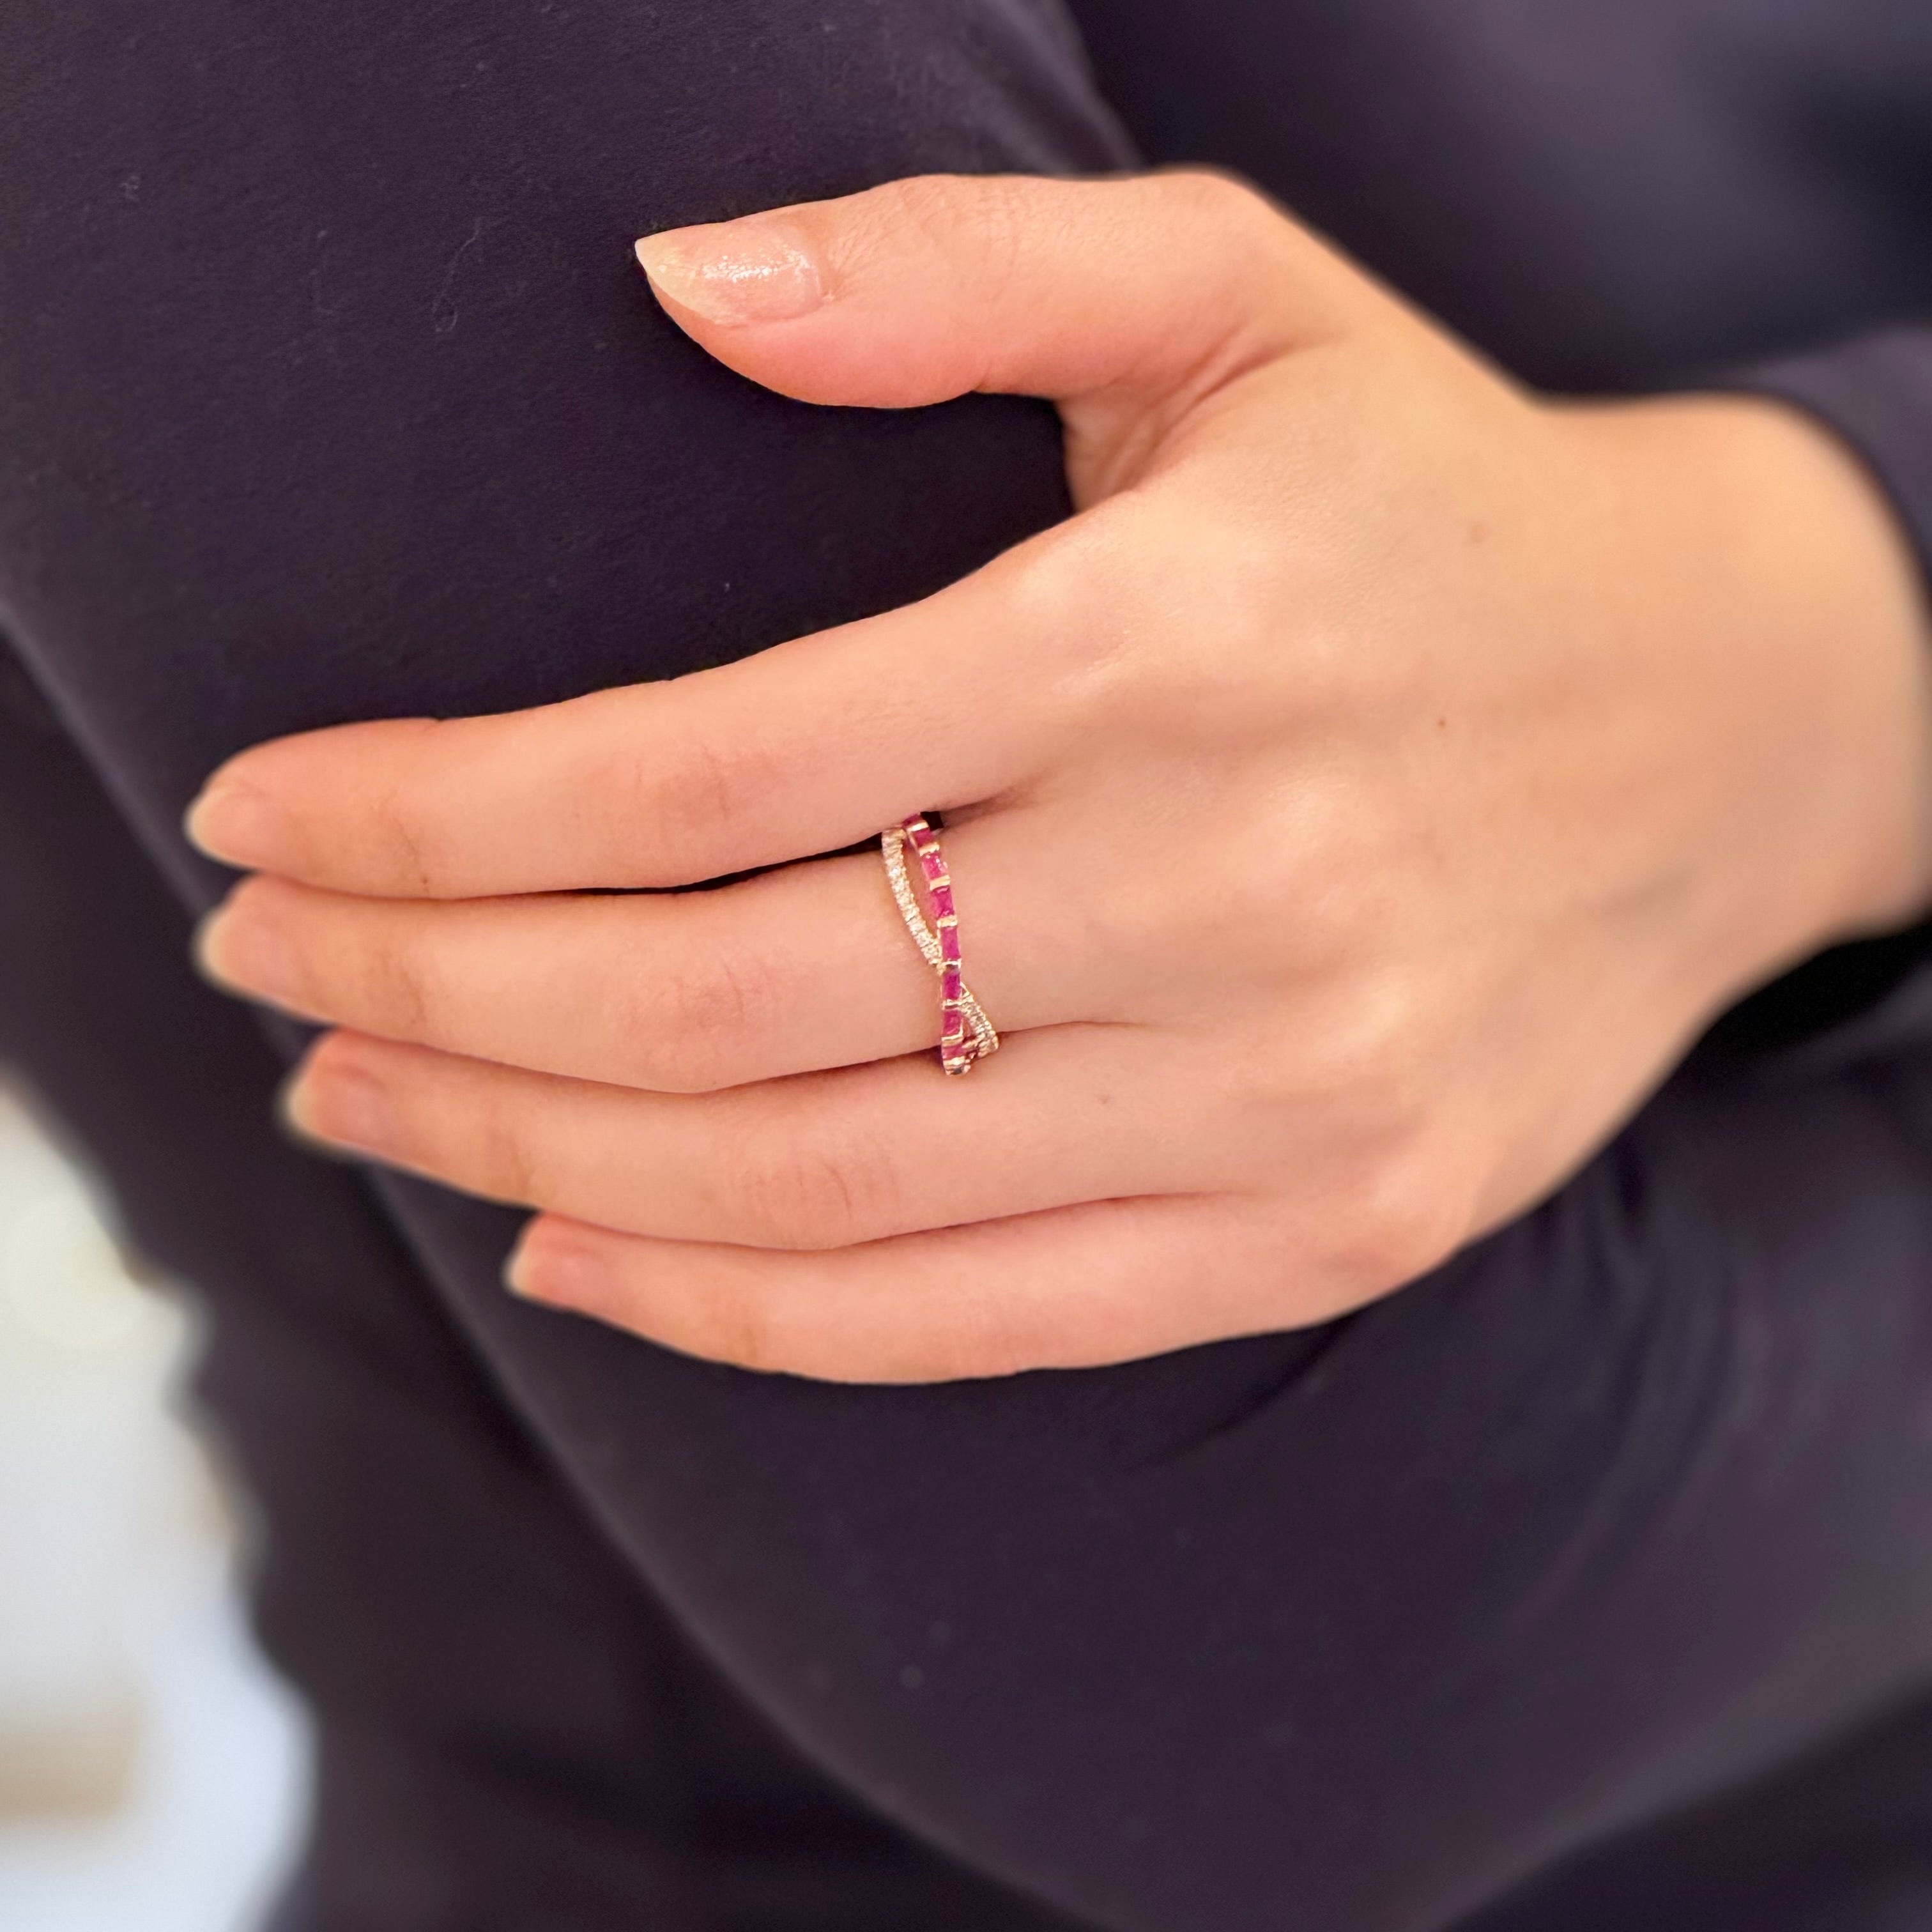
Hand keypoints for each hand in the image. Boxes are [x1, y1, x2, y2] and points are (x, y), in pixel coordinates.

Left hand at [188, 171, 1931, 1380]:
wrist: (1720, 729)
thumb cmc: (1433, 501)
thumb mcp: (1240, 297)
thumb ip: (958, 260)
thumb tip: (665, 283)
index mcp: (1177, 639)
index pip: (706, 761)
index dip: (436, 811)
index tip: (267, 817)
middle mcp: (1235, 888)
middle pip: (715, 996)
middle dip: (428, 994)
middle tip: (262, 974)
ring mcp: (1291, 1095)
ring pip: (811, 1184)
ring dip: (527, 1157)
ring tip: (360, 1106)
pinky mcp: (1331, 1226)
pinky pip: (973, 1323)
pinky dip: (737, 1311)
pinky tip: (571, 1255)